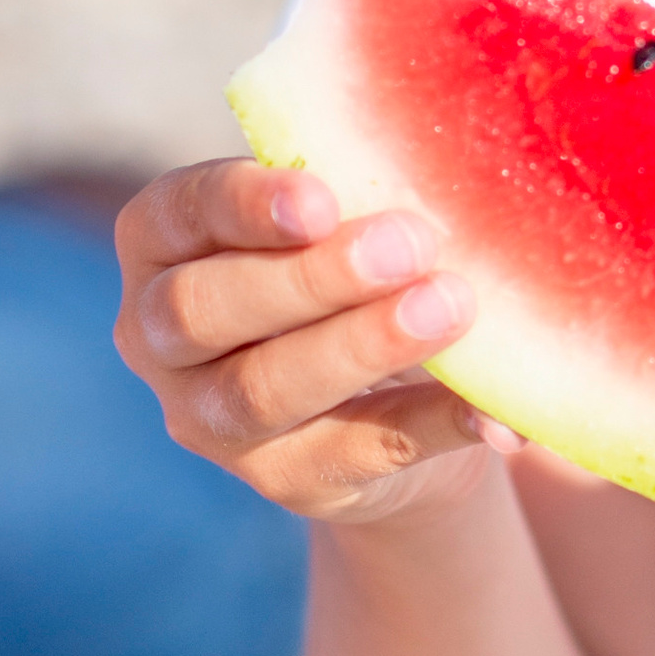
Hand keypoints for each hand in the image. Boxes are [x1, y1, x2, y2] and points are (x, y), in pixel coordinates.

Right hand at [116, 158, 507, 524]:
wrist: (390, 401)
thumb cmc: (354, 271)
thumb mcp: (343, 225)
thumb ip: (359, 200)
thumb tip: (441, 178)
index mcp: (163, 246)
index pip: (179, 213)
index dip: (245, 204)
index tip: (323, 199)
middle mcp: (160, 338)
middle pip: (205, 308)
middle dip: (310, 277)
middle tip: (408, 245)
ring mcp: (211, 419)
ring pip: (262, 389)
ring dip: (360, 345)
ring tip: (448, 306)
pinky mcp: (287, 478)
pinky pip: (360, 450)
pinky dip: (434, 422)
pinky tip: (494, 410)